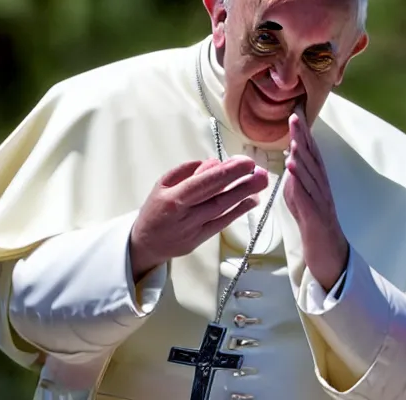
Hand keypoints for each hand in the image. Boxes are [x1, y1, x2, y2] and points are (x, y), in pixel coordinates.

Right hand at [130, 156, 267, 280]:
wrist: (144, 243)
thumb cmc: (155, 209)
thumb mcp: (162, 184)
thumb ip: (186, 171)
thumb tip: (212, 164)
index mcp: (172, 198)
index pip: (204, 183)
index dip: (227, 173)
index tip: (245, 163)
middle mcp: (183, 215)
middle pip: (217, 197)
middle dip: (241, 183)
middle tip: (261, 172)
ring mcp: (193, 229)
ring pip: (222, 210)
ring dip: (243, 196)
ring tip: (260, 183)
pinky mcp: (200, 240)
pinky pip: (222, 224)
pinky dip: (238, 211)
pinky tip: (251, 201)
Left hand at [284, 105, 348, 291]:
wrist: (328, 252)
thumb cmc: (313, 222)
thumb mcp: (301, 197)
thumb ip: (297, 179)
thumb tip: (291, 162)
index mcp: (318, 181)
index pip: (310, 154)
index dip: (303, 135)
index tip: (294, 115)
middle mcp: (322, 186)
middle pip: (313, 159)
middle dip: (303, 137)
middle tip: (294, 117)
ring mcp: (320, 200)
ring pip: (311, 174)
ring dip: (302, 154)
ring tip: (293, 138)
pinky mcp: (315, 215)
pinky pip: (307, 194)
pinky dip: (299, 179)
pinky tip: (292, 166)